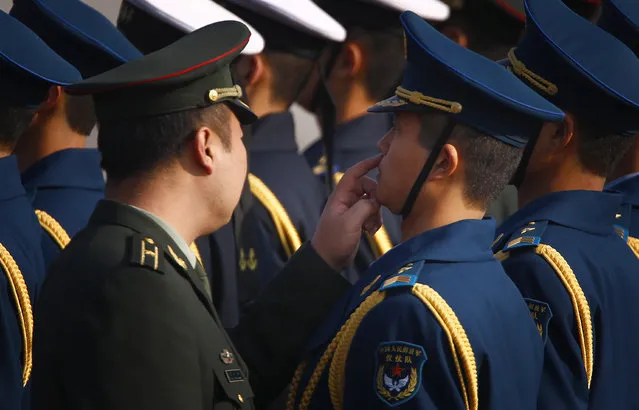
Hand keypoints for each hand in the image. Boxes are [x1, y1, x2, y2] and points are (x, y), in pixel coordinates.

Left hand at [312, 156, 382, 270]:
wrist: (328, 260)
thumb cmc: (333, 240)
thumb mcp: (350, 222)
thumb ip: (364, 206)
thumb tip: (377, 199)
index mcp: (341, 196)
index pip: (354, 173)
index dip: (367, 164)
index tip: (381, 159)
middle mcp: (347, 200)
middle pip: (368, 187)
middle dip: (376, 198)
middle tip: (377, 211)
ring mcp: (353, 210)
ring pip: (372, 201)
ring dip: (376, 212)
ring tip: (371, 227)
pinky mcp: (358, 220)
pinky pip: (372, 213)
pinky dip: (375, 220)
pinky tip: (371, 231)